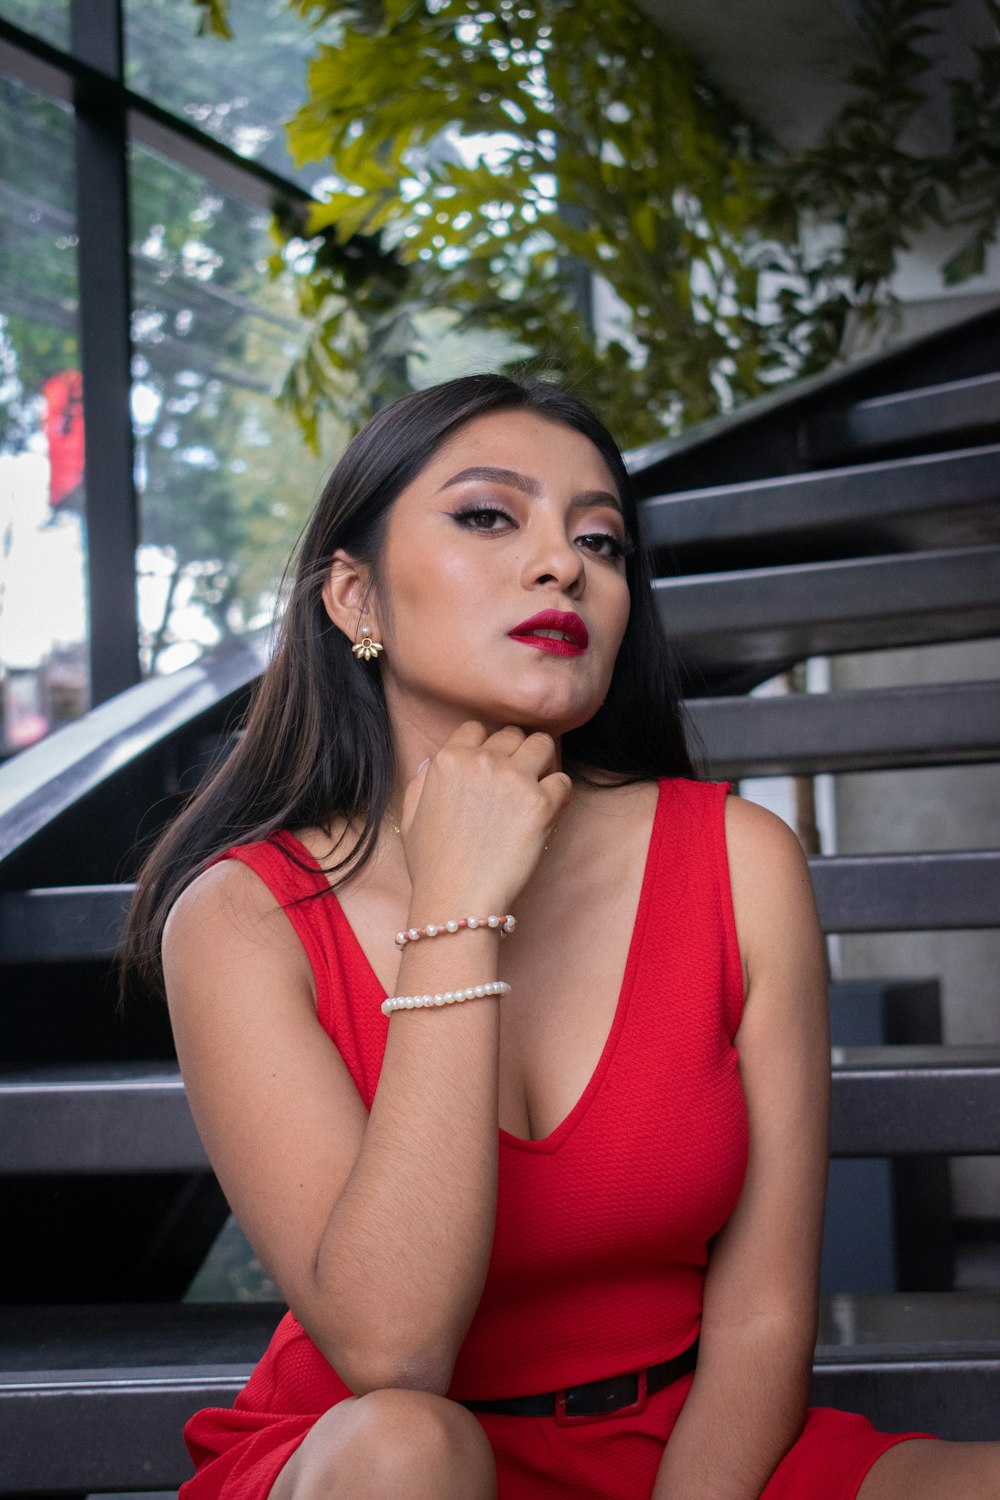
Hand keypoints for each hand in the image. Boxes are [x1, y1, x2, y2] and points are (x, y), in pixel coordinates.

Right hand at [399, 721, 571, 914]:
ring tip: (539, 787)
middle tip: (519, 780)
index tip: (491, 767)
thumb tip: (433, 762)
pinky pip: (563, 781)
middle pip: (513, 735)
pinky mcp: (541, 803)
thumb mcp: (412, 816)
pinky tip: (550, 811)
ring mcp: (514, 779)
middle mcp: (482, 761)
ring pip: (544, 745)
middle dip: (517, 753)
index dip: (485, 747)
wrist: (457, 898)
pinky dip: (560, 794)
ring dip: (543, 763)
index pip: (476, 729)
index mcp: (449, 760)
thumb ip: (422, 781)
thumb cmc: (433, 865)